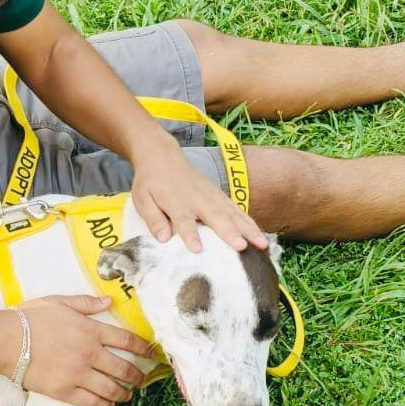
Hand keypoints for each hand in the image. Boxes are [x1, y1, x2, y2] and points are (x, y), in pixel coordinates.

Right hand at [16, 296, 154, 405]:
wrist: (6, 340)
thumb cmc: (30, 318)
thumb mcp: (59, 302)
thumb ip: (87, 303)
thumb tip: (110, 301)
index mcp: (91, 330)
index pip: (127, 341)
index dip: (144, 349)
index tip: (151, 354)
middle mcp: (89, 353)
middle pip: (124, 369)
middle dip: (137, 376)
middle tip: (140, 380)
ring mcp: (78, 374)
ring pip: (111, 389)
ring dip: (124, 393)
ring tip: (127, 394)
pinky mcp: (64, 391)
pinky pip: (92, 403)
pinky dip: (104, 405)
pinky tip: (108, 404)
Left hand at [131, 139, 268, 252]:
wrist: (162, 156)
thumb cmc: (150, 182)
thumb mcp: (142, 199)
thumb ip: (153, 218)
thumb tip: (163, 239)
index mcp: (176, 202)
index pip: (183, 220)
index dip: (190, 234)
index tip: (197, 249)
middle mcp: (198, 199)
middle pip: (215, 217)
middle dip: (230, 232)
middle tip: (243, 247)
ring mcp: (212, 196)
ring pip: (233, 214)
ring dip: (248, 229)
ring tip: (262, 244)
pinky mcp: (219, 195)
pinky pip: (237, 210)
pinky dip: (249, 222)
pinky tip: (260, 235)